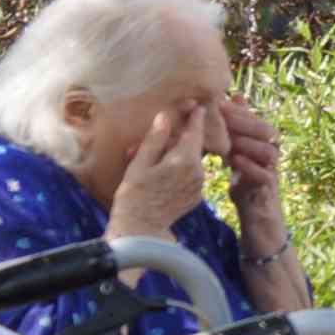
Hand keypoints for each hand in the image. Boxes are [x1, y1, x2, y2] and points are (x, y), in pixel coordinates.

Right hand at [107, 106, 215, 241]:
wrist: (140, 228)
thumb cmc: (134, 194)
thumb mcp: (140, 163)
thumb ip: (155, 140)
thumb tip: (165, 118)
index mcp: (185, 160)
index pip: (194, 133)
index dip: (195, 119)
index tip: (198, 106)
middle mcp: (199, 172)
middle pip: (192, 147)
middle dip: (177, 140)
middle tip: (159, 136)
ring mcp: (200, 185)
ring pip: (190, 162)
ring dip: (176, 156)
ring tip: (151, 159)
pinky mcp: (196, 196)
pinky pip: (190, 176)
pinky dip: (178, 170)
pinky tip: (160, 174)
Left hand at [217, 97, 287, 226]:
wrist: (257, 215)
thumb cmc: (246, 182)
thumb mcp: (238, 153)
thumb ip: (237, 131)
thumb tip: (234, 100)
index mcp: (266, 143)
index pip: (257, 120)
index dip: (240, 111)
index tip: (219, 103)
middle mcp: (273, 153)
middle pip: (266, 131)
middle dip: (243, 122)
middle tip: (221, 116)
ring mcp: (273, 170)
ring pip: (268, 150)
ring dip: (247, 143)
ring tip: (228, 139)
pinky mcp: (270, 188)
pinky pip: (265, 174)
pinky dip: (250, 166)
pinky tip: (235, 160)